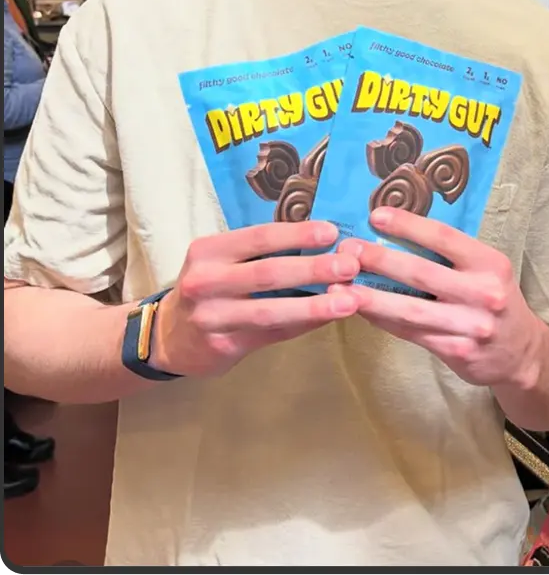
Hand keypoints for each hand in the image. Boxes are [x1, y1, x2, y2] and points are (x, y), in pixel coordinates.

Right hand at [151, 221, 361, 378]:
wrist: (167, 336)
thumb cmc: (210, 287)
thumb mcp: (223, 261)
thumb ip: (263, 253)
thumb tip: (324, 240)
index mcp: (209, 251)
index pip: (259, 237)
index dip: (296, 234)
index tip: (332, 232)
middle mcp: (205, 282)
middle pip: (268, 273)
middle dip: (313, 269)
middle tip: (351, 265)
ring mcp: (212, 317)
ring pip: (271, 310)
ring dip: (315, 305)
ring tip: (349, 300)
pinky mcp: (223, 346)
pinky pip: (272, 333)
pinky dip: (303, 324)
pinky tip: (328, 318)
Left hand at [340, 207, 547, 390]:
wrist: (521, 352)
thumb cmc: (495, 299)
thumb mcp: (486, 269)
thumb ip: (451, 256)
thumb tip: (396, 233)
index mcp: (489, 263)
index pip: (445, 238)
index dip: (409, 225)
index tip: (377, 215)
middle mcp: (483, 293)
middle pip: (421, 273)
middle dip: (380, 260)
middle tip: (347, 250)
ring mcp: (470, 326)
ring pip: (410, 310)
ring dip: (370, 297)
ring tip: (340, 286)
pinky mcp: (456, 352)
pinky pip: (411, 333)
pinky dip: (383, 321)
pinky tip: (361, 310)